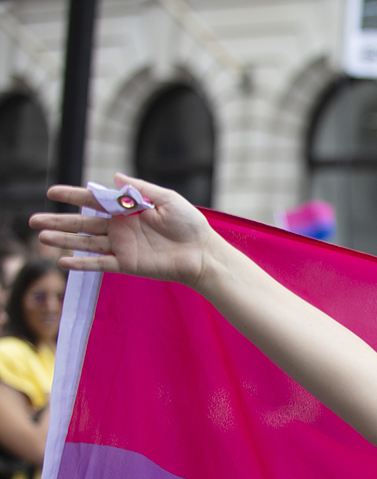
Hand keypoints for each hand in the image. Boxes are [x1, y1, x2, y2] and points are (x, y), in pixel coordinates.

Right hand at [30, 173, 216, 287]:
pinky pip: (100, 264)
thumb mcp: (167, 199)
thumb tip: (113, 176)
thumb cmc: (190, 224)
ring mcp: (122, 247)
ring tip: (41, 237)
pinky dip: (82, 264)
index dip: (72, 196)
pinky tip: (62, 261)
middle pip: (82, 224)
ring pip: (86, 243)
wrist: (203, 253)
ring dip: (63, 241)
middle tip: (33, 220)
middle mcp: (120, 228)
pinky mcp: (127, 264)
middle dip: (58, 221)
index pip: (94, 201)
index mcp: (127, 210)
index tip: (51, 192)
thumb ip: (140, 188)